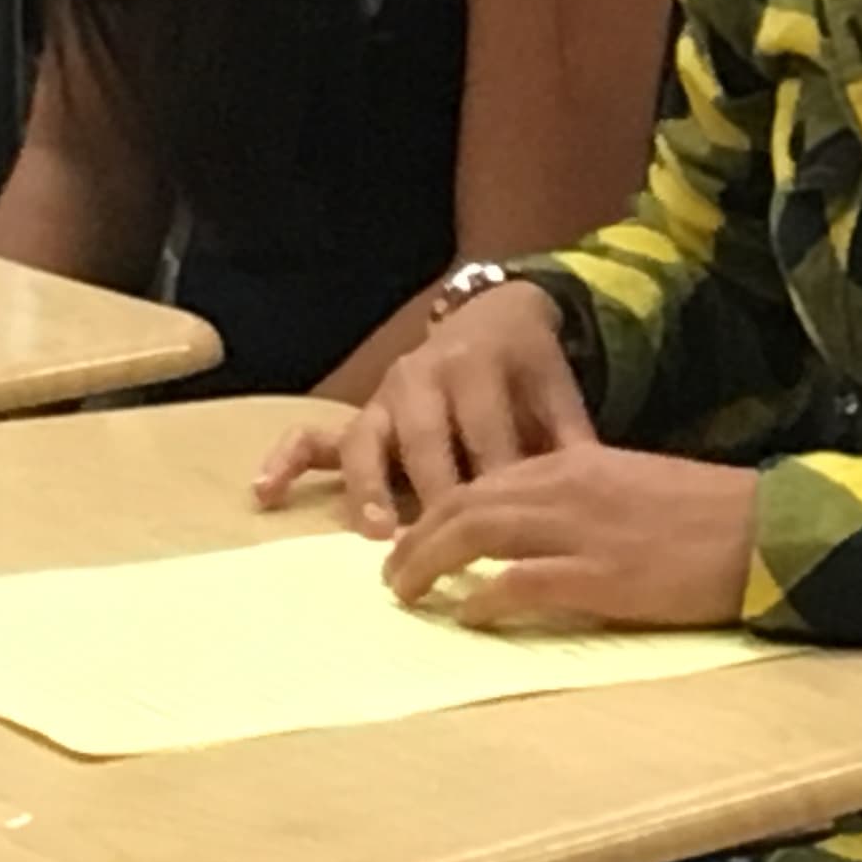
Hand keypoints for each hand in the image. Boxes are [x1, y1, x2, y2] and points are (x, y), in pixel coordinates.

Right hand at [255, 280, 593, 536]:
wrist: (493, 312)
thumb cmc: (527, 368)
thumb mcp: (556, 390)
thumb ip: (571, 438)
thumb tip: (597, 493)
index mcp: (479, 367)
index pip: (487, 431)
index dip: (497, 479)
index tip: (509, 532)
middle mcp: (424, 376)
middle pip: (426, 441)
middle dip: (435, 493)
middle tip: (445, 549)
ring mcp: (385, 395)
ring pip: (367, 441)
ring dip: (370, 489)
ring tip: (379, 535)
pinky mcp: (360, 412)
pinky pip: (314, 435)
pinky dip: (288, 461)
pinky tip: (264, 492)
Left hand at [382, 443, 761, 631]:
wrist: (766, 530)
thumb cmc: (709, 515)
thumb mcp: (634, 487)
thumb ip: (583, 499)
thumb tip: (540, 531)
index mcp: (579, 460)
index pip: (489, 477)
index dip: (443, 509)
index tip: (419, 535)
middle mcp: (569, 486)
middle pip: (467, 503)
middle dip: (420, 536)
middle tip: (392, 571)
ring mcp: (582, 530)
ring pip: (479, 534)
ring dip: (432, 562)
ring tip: (406, 592)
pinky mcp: (601, 576)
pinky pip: (521, 582)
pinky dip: (485, 597)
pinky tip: (467, 614)